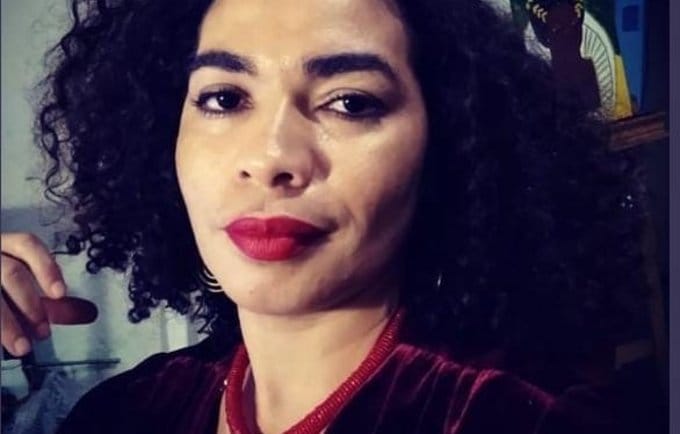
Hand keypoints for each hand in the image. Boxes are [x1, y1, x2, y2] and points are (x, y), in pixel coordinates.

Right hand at [1, 233, 97, 356]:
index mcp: (3, 245)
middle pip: (10, 272)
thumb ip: (51, 301)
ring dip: (6, 324)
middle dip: (30, 303)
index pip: (27, 244)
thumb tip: (88, 313)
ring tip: (22, 347)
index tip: (60, 293)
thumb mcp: (21, 288)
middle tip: (43, 332)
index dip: (46, 267)